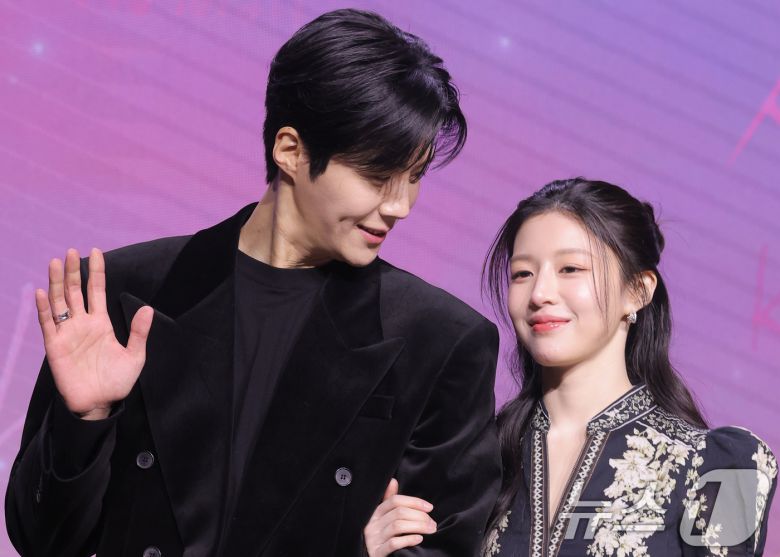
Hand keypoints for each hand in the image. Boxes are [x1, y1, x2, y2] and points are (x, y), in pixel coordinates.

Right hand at [35, 248, 152, 419]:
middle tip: (71, 251)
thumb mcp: (134, 355)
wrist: (100, 404)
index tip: (95, 252)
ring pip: (60, 302)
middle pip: (75, 292)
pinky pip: (48, 324)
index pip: (97, 291)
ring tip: (56, 262)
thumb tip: (148, 308)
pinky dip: (44, 308)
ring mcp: (67, 334)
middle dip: (73, 272)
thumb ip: (138, 332)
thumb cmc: (117, 382)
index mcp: (101, 323)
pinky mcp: (55, 347)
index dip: (96, 272)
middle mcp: (82, 324)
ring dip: (57, 283)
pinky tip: (43, 292)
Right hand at [364, 478, 435, 556]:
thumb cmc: (382, 537)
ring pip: (397, 526)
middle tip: (433, 523)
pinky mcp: (376, 553)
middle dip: (420, 516)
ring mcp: (373, 539)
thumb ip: (389, 501)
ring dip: (418, 526)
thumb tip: (393, 481)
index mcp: (375, 513)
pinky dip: (408, 539)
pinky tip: (419, 539)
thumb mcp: (384, 519)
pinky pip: (393, 543)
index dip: (414, 502)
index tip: (430, 507)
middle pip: (399, 513)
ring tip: (430, 530)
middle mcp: (372, 524)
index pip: (395, 500)